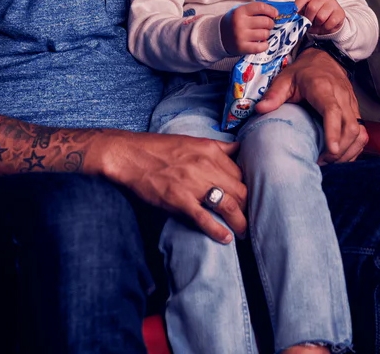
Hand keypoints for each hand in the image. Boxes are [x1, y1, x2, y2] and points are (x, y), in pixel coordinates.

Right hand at [98, 131, 247, 243]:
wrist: (130, 155)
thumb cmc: (159, 148)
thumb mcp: (193, 140)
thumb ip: (218, 147)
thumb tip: (238, 149)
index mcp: (211, 151)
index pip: (240, 173)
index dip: (245, 188)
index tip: (247, 198)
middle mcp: (206, 166)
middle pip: (240, 190)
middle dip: (247, 206)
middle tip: (249, 217)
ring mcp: (193, 184)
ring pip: (228, 205)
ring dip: (240, 221)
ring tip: (243, 232)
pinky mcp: (179, 200)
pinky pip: (204, 218)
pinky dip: (217, 231)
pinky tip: (226, 238)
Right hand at [220, 1, 277, 55]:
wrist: (218, 36)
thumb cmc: (234, 22)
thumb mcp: (240, 11)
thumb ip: (255, 9)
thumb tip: (274, 12)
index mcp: (240, 11)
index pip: (260, 7)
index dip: (271, 10)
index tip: (275, 14)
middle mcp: (240, 23)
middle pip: (265, 21)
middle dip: (270, 23)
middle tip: (268, 25)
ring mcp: (241, 36)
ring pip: (265, 34)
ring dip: (267, 34)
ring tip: (262, 33)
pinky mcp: (242, 48)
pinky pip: (261, 47)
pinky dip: (265, 45)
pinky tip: (262, 42)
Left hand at [257, 46, 366, 163]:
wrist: (325, 59)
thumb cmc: (303, 71)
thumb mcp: (285, 78)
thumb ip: (274, 95)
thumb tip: (260, 110)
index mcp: (322, 88)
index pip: (332, 110)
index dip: (333, 131)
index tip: (331, 150)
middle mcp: (341, 96)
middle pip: (350, 126)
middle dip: (339, 149)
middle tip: (321, 161)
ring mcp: (351, 104)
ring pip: (359, 132)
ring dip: (348, 151)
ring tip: (330, 161)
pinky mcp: (356, 111)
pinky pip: (362, 132)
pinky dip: (355, 147)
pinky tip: (341, 156)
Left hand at [296, 0, 344, 35]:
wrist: (331, 18)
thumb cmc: (315, 13)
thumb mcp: (305, 10)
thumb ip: (299, 12)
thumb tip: (292, 18)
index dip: (298, 6)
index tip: (294, 14)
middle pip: (312, 8)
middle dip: (308, 19)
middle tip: (308, 23)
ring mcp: (332, 3)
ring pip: (321, 17)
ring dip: (317, 24)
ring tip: (317, 24)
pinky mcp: (340, 13)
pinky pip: (329, 23)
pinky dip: (325, 28)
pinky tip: (325, 25)